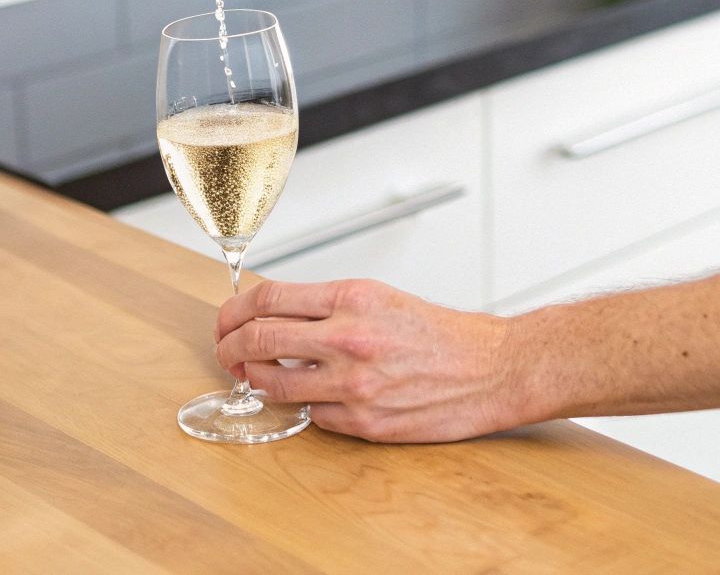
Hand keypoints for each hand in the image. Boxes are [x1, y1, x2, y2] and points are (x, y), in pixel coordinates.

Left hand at [214, 278, 530, 442]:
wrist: (493, 369)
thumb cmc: (443, 334)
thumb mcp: (380, 298)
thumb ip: (327, 307)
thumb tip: (274, 316)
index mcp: (352, 299)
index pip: (268, 299)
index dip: (235, 311)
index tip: (227, 320)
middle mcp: (349, 339)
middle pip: (259, 340)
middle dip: (230, 346)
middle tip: (226, 350)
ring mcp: (354, 385)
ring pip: (274, 384)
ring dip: (256, 380)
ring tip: (256, 376)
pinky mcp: (364, 422)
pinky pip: (310, 415)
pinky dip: (302, 405)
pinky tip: (308, 397)